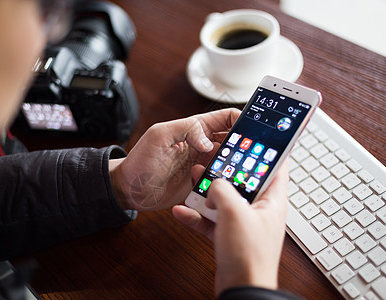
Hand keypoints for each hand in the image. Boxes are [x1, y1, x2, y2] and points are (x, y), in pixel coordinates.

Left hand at [109, 108, 239, 210]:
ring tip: (233, 174)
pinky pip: (219, 182)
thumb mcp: (159, 136)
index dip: (243, 120)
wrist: (129, 189)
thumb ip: (186, 129)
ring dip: (234, 168)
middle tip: (249, 158)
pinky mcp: (201, 184)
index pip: (227, 118)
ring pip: (230, 163)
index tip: (255, 129)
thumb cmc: (140, 160)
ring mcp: (203, 166)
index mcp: (196, 129)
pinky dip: (224, 184)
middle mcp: (203, 146)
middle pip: (234, 142)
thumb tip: (209, 141)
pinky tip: (222, 188)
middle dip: (245, 147)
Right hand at [172, 162, 288, 295]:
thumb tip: (215, 183)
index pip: (276, 166)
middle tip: (214, 157)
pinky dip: (197, 215)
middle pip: (244, 180)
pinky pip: (212, 219)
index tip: (253, 137)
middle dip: (226, 169)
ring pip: (225, 198)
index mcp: (272, 200)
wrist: (241, 290)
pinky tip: (183, 211)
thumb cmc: (249, 255)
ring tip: (194, 179)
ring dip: (207, 191)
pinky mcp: (229, 235)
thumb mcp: (234, 213)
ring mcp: (243, 222)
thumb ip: (223, 189)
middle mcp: (259, 209)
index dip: (266, 149)